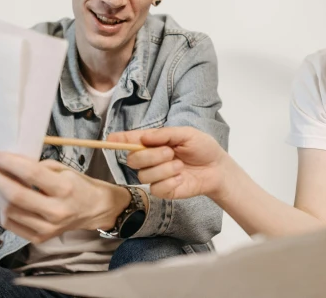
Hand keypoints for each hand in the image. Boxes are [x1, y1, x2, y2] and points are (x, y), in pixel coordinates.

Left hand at [0, 153, 130, 243]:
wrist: (95, 210)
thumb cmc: (78, 185)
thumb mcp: (63, 169)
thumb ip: (37, 167)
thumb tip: (9, 163)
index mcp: (65, 189)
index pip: (31, 174)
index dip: (9, 163)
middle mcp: (55, 211)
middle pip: (15, 196)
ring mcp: (47, 229)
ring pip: (9, 211)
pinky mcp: (39, 239)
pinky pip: (11, 224)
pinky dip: (2, 209)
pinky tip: (2, 197)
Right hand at [108, 127, 230, 200]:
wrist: (217, 169)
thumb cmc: (202, 148)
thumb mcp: (186, 134)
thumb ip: (164, 134)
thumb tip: (143, 138)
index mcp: (154, 142)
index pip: (131, 140)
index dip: (119, 140)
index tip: (109, 140)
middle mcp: (151, 159)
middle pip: (132, 159)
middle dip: (150, 156)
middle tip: (170, 152)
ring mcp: (156, 176)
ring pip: (144, 175)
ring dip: (164, 169)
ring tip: (180, 166)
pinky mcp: (163, 191)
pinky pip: (156, 188)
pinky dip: (170, 182)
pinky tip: (181, 178)